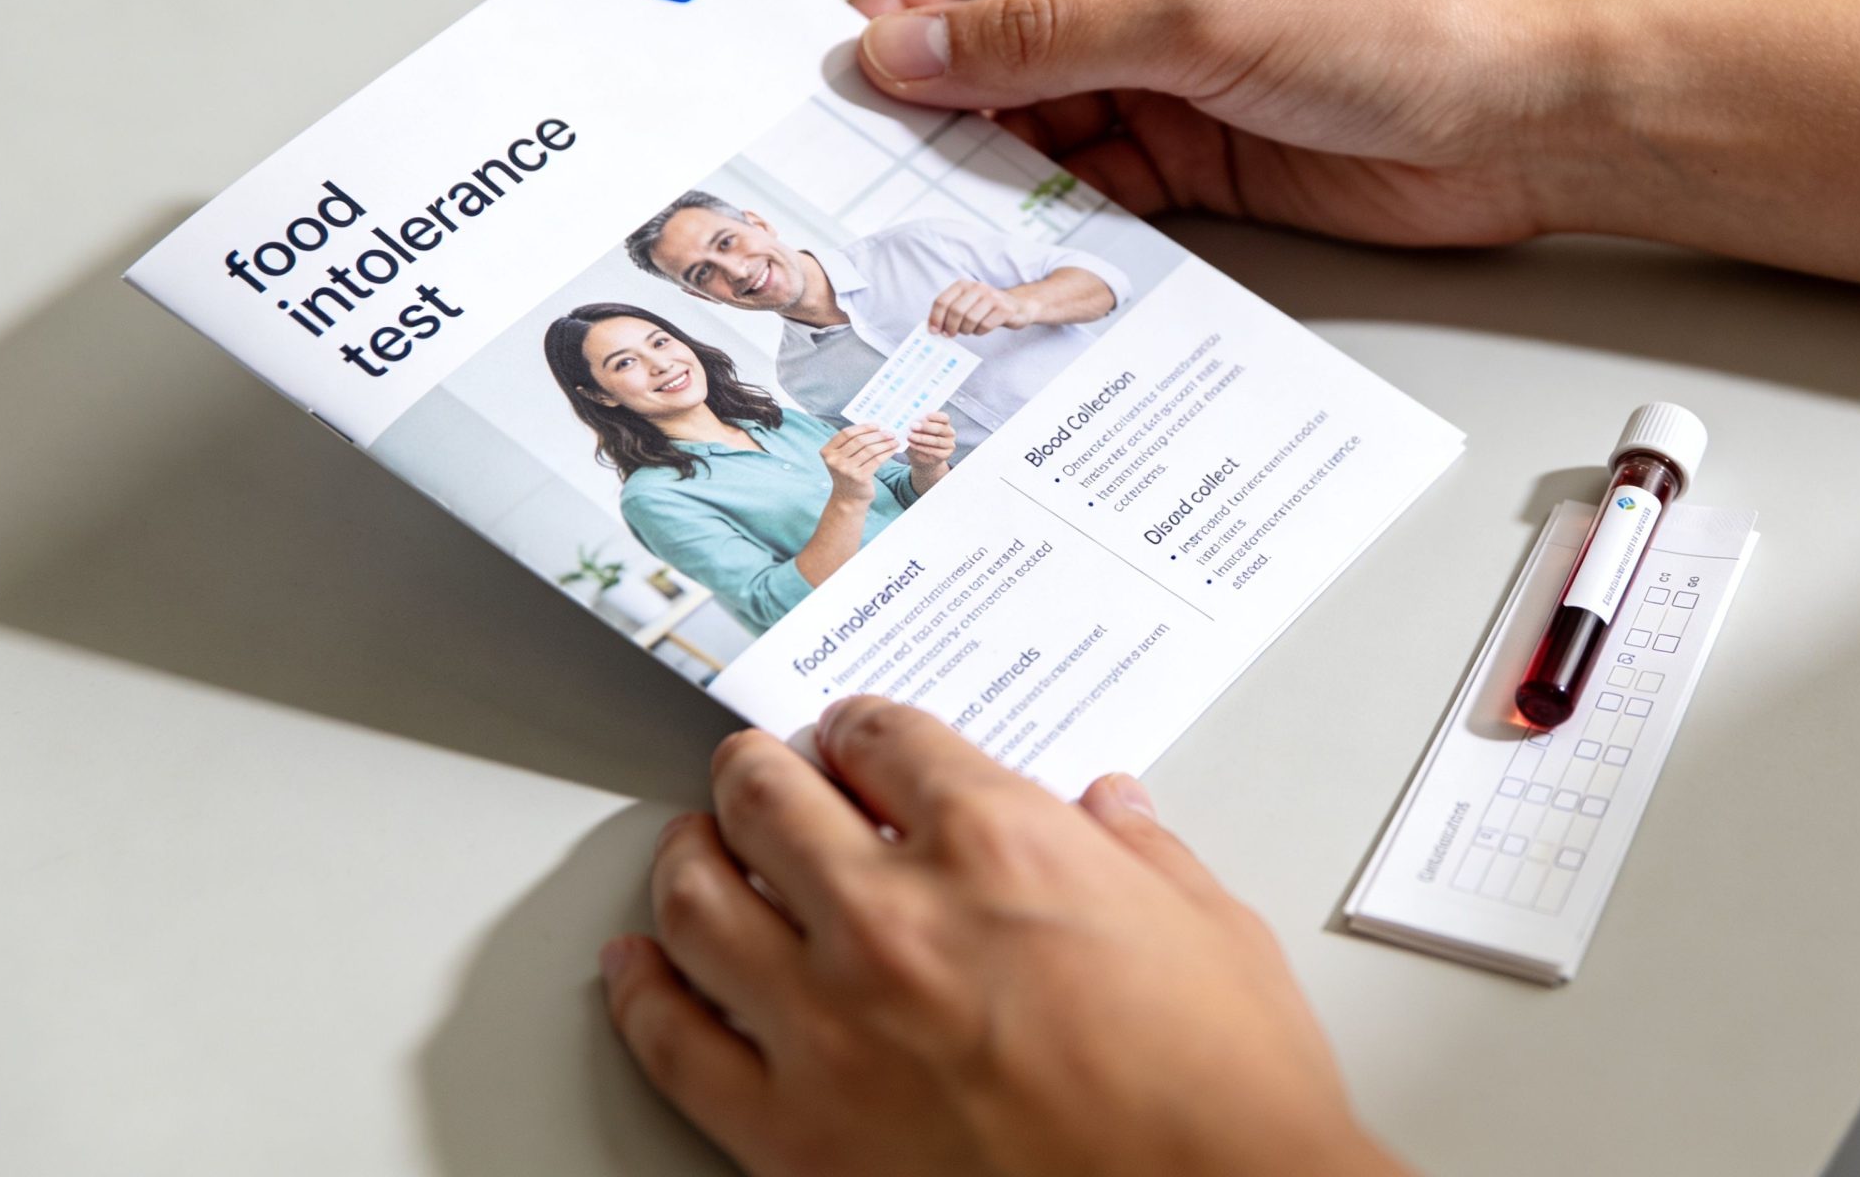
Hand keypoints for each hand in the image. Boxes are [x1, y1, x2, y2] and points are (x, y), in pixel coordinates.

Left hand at [601, 701, 1406, 1176]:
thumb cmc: (1225, 1095)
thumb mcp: (1211, 930)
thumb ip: (1142, 854)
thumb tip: (1112, 813)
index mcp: (1000, 844)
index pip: (886, 741)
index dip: (861, 727)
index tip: (854, 735)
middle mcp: (895, 916)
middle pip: (771, 801)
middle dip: (756, 770)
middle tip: (752, 768)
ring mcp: (832, 1024)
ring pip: (699, 903)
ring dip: (687, 858)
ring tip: (691, 848)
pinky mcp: (794, 1131)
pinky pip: (674, 1044)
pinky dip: (640, 993)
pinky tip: (634, 970)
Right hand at [817, 423, 895, 505]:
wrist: (848, 498)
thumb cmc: (848, 473)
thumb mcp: (842, 458)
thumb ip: (851, 443)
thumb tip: (875, 427)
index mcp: (827, 452)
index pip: (846, 433)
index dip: (863, 427)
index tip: (877, 425)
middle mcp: (834, 460)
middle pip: (859, 441)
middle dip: (877, 435)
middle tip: (890, 432)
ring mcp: (846, 470)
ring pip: (869, 450)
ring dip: (885, 443)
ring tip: (894, 440)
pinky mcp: (859, 477)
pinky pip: (877, 460)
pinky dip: (887, 453)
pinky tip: (893, 449)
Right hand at [851, 0, 1583, 247]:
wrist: (1526, 117)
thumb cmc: (1403, 17)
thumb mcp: (1197, 14)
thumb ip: (1042, 40)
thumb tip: (909, 46)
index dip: (904, 1)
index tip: (858, 79)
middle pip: (993, 34)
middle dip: (939, 97)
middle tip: (884, 166)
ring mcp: (1169, 68)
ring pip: (1037, 117)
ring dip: (995, 165)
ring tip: (950, 217)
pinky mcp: (1198, 152)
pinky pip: (1095, 180)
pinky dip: (1060, 210)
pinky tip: (1031, 243)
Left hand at [901, 411, 955, 487]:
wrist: (919, 455)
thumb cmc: (918, 438)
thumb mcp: (917, 429)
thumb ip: (916, 423)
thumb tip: (910, 419)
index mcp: (944, 423)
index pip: (944, 418)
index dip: (935, 416)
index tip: (924, 416)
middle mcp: (949, 433)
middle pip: (940, 429)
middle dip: (926, 427)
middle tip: (913, 426)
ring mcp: (949, 444)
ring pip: (937, 441)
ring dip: (922, 438)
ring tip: (910, 436)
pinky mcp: (945, 455)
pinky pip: (934, 451)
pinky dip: (921, 448)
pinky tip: (912, 445)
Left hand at [927, 278, 1031, 335]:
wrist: (1018, 306)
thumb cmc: (987, 308)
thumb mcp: (967, 303)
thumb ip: (950, 311)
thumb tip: (933, 327)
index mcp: (963, 284)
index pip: (942, 301)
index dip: (936, 318)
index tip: (934, 331)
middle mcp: (977, 288)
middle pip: (955, 311)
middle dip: (950, 327)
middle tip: (950, 335)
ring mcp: (992, 297)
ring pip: (970, 319)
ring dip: (966, 330)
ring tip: (968, 330)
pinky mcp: (1004, 309)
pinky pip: (985, 325)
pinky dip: (980, 332)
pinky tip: (981, 329)